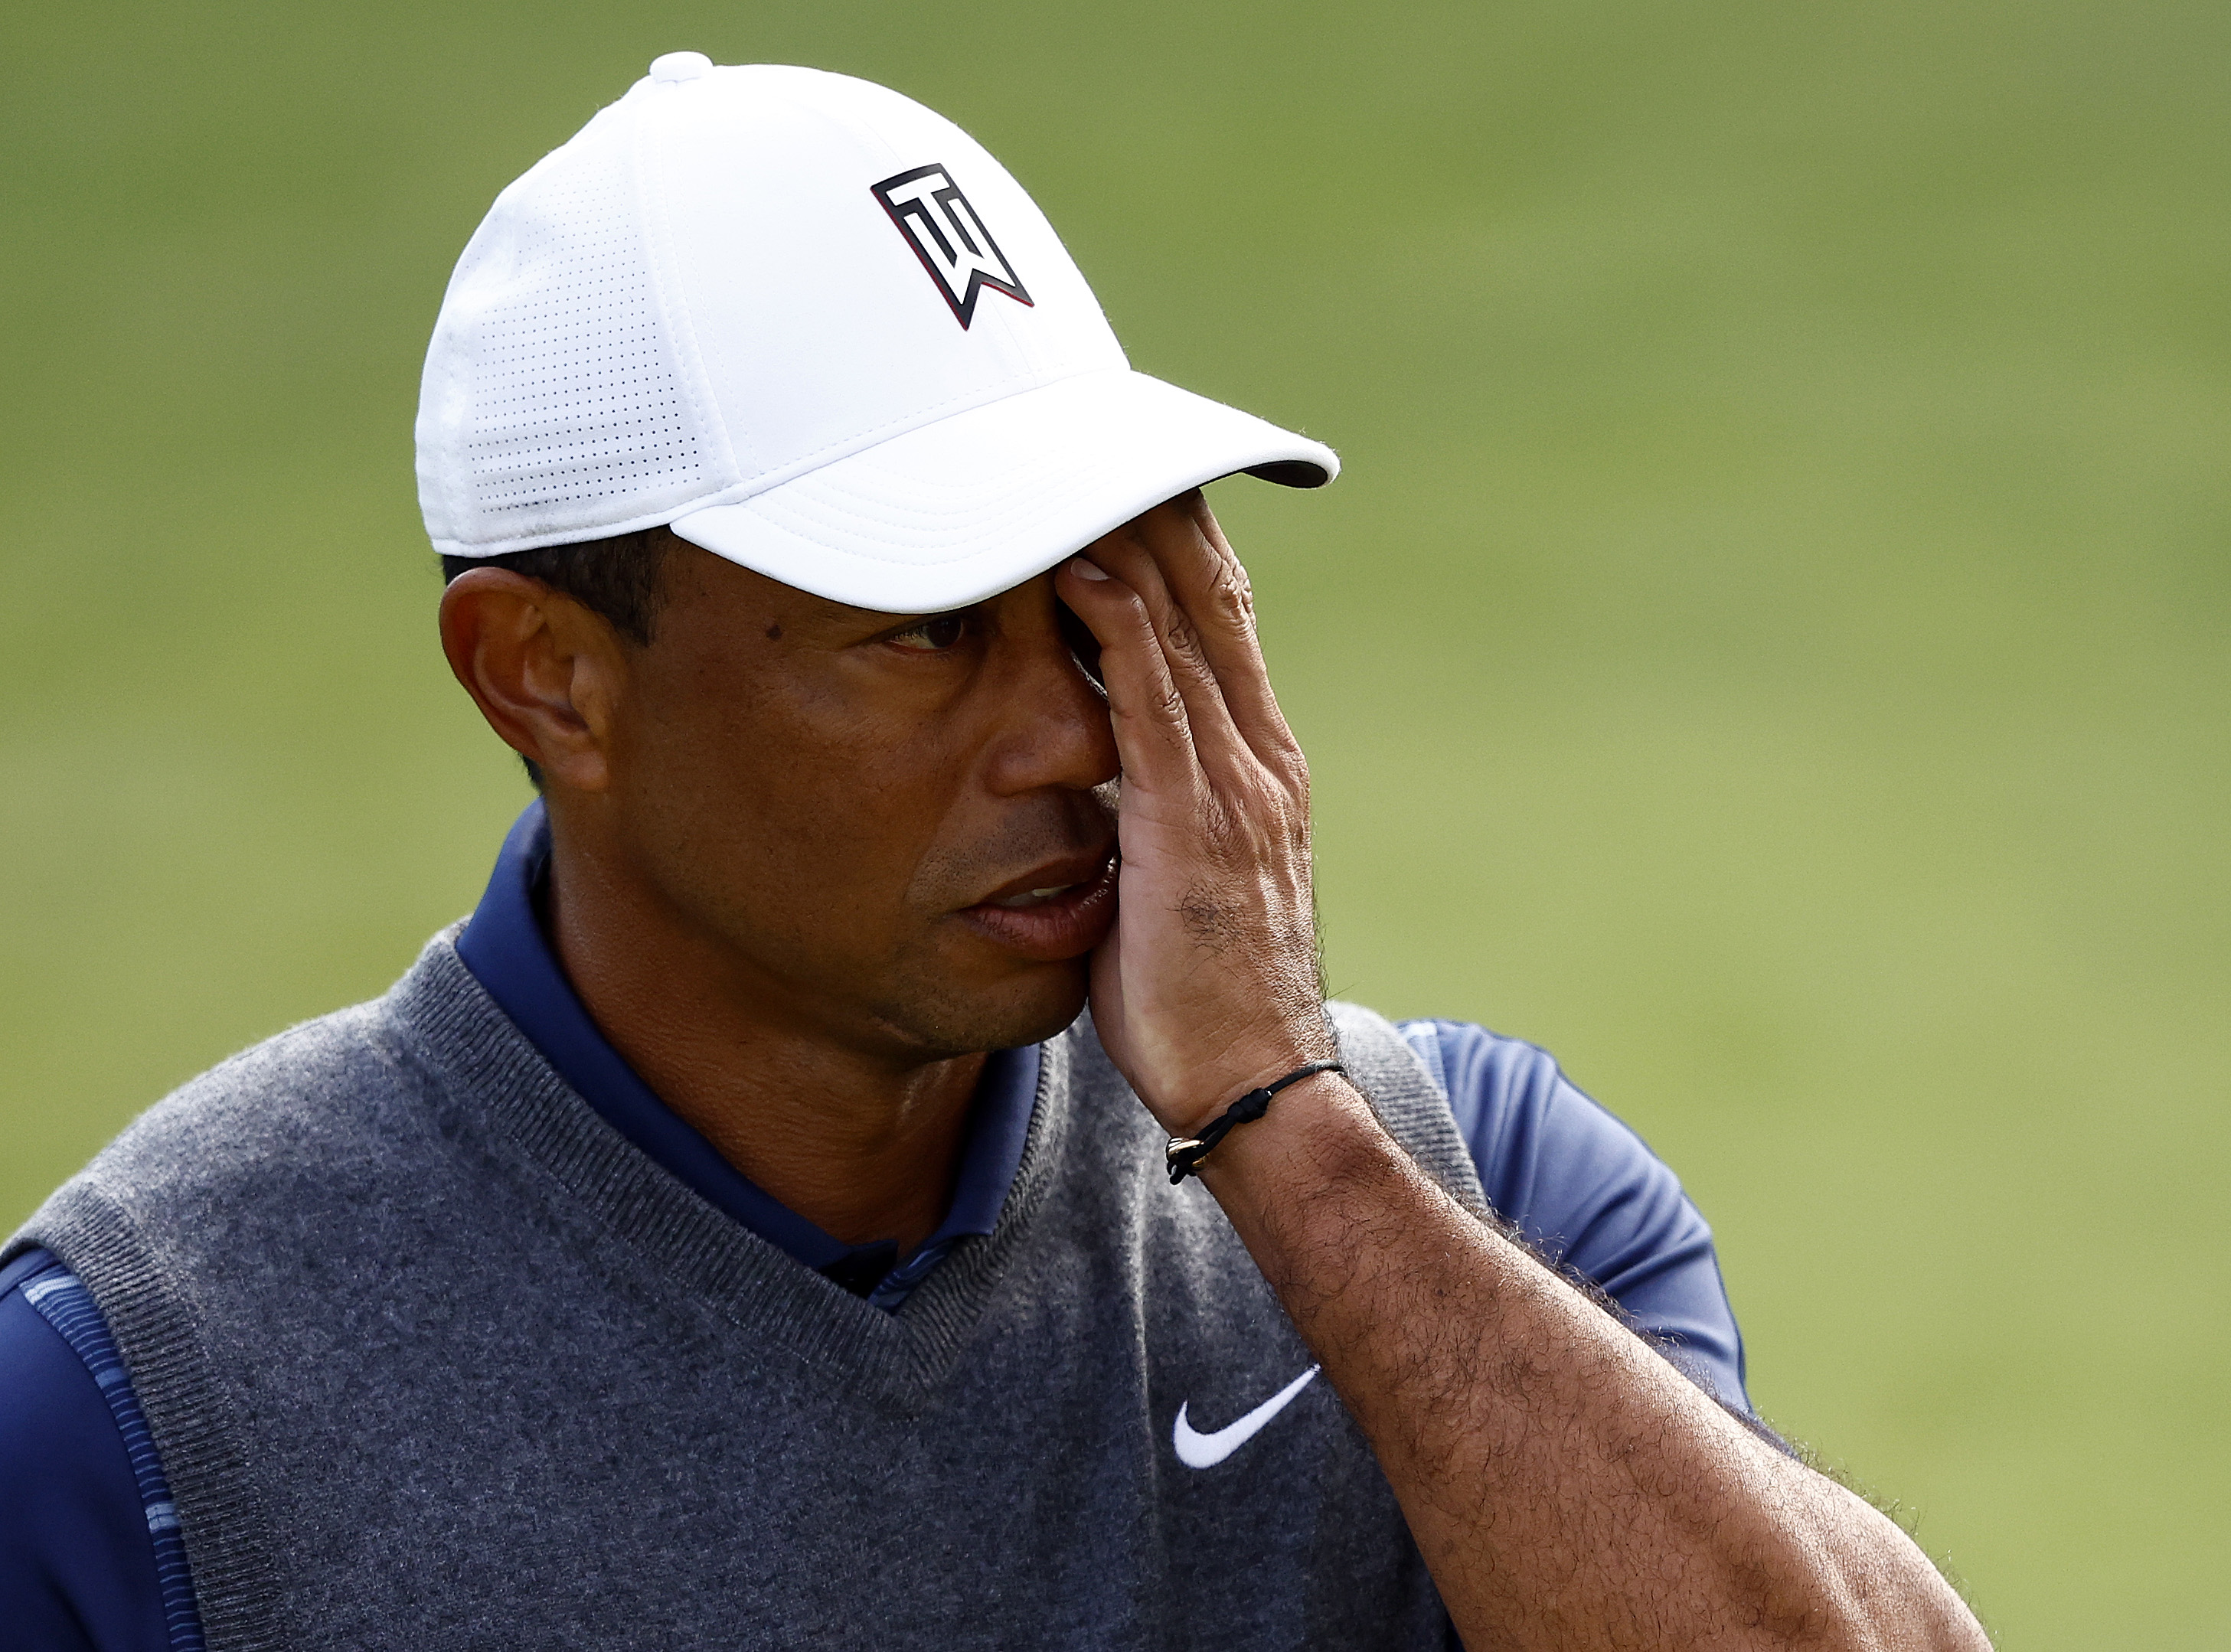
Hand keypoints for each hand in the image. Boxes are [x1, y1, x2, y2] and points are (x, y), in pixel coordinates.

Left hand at [1055, 492, 1332, 1135]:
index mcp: (1264, 770)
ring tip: (1068, 463)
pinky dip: (1111, 620)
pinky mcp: (1190, 822)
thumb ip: (1156, 820)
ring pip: (1183, 625)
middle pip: (1213, 598)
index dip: (1182, 545)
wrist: (1256, 1088)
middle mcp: (1261, 759)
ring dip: (1126, 538)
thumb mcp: (1182, 888)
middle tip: (1096, 434)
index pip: (1226, 625)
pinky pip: (1148, 695)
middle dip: (1159, 512)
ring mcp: (1234, 786)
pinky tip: (1068, 563)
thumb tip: (1100, 786)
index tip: (1132, 482)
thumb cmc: (1204, 1002)